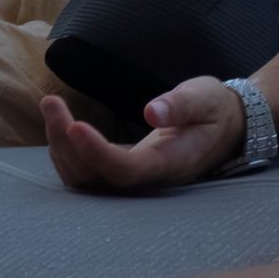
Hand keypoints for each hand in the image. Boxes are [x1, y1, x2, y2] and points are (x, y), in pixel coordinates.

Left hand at [41, 78, 245, 192]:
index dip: (96, 153)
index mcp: (170, 163)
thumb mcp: (206, 97)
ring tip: (51, 107)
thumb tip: (151, 111)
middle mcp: (147, 179)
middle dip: (66, 143)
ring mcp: (133, 179)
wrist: (227, 128)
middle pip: (96, 177)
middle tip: (51, 102)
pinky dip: (67, 151)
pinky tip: (61, 126)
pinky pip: (87, 173)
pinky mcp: (123, 171)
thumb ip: (181, 105)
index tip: (75, 124)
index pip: (125, 170)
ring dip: (61, 146)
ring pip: (85, 179)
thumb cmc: (216, 110)